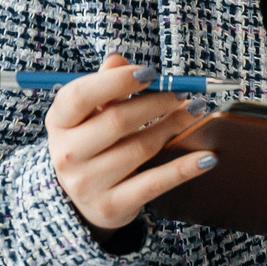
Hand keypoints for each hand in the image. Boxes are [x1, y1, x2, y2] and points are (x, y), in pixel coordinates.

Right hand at [45, 52, 214, 231]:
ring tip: (195, 113)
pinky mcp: (111, 206)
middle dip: (156, 103)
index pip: (80, 96)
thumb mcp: (90, 114)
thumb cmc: (91, 143)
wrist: (80, 200)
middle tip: (182, 94)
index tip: (151, 73)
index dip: (117, 81)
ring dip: (173, 127)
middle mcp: (66, 154)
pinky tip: (208, 157)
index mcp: (58, 122)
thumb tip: (118, 59)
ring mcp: (87, 183)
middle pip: (116, 121)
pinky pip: (155, 183)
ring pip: (140, 148)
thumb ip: (104, 86)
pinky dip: (184, 169)